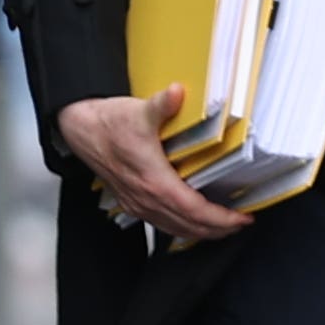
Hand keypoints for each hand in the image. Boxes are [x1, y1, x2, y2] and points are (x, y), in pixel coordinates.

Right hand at [56, 86, 249, 244]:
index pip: (195, 210)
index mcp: (154, 182)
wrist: (81, 130)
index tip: (243, 218)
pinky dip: (183, 228)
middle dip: (219, 229)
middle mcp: (146, 199)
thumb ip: (163, 103)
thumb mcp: (139, 110)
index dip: (222, 218)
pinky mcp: (132, 203)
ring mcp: (138, 204)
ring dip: (202, 232)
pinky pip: (163, 225)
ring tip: (224, 228)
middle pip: (189, 226)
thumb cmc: (109, 122)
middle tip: (241, 223)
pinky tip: (194, 224)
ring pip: (176, 229)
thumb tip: (178, 92)